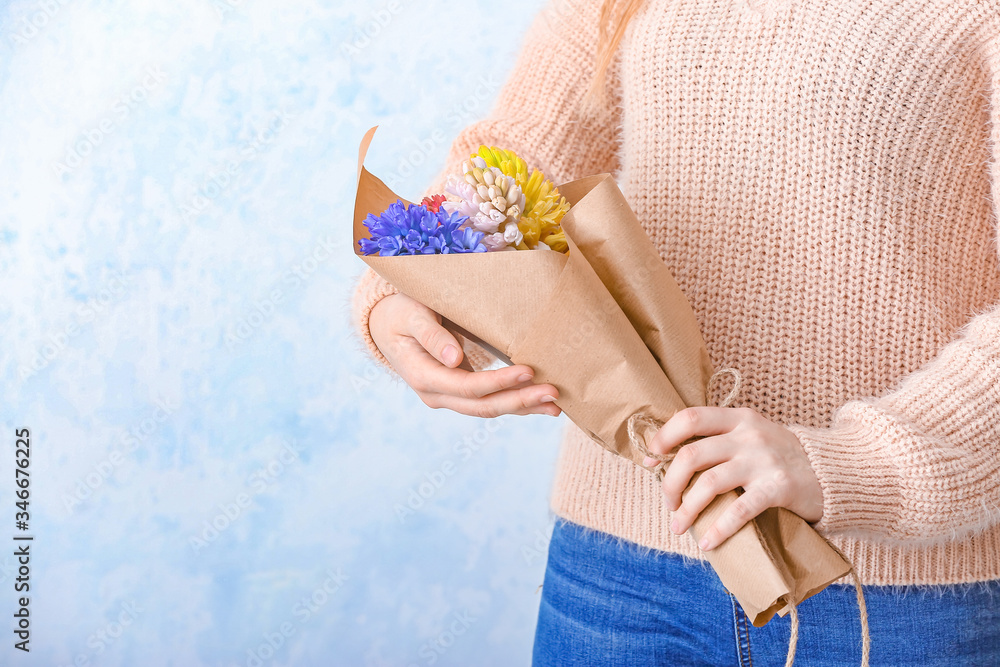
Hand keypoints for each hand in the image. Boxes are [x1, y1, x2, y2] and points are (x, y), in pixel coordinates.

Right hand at [369, 293, 560, 417]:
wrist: (386, 326)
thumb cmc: (400, 312)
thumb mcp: (411, 315)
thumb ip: (432, 336)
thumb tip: (454, 360)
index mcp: (423, 376)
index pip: (467, 386)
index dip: (498, 382)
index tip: (528, 371)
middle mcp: (436, 394)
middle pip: (483, 406)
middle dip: (520, 400)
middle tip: (553, 393)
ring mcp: (449, 396)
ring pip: (489, 409)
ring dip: (523, 407)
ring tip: (555, 406)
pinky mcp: (460, 392)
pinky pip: (490, 402)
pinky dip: (516, 403)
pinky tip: (541, 404)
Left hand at [642, 406, 822, 550]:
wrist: (834, 471)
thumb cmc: (781, 456)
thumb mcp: (752, 435)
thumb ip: (719, 440)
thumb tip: (669, 458)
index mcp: (738, 418)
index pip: (690, 418)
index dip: (663, 438)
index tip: (649, 459)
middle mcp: (749, 435)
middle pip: (691, 455)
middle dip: (670, 482)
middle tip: (668, 503)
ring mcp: (764, 460)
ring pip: (709, 482)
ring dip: (687, 509)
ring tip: (678, 526)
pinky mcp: (779, 488)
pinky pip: (740, 510)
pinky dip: (718, 529)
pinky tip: (706, 542)